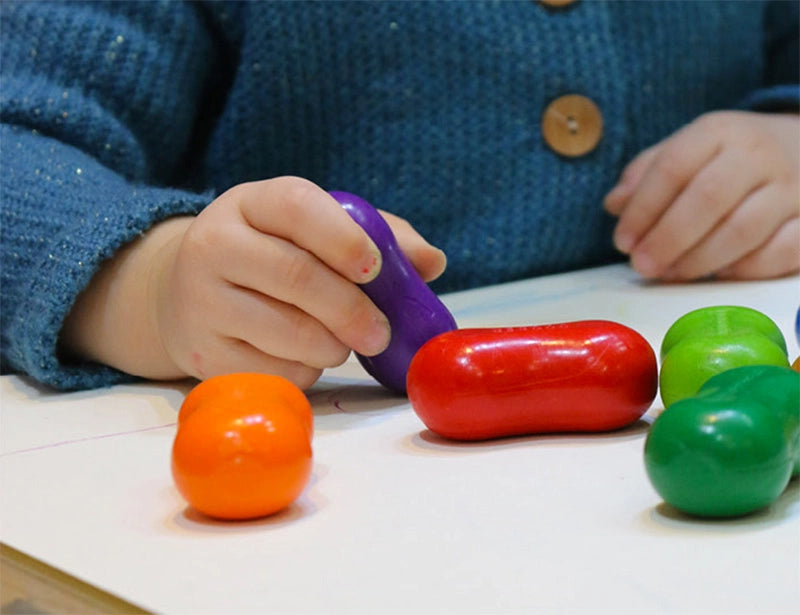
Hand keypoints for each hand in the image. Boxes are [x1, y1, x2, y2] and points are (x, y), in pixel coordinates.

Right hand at [62, 176, 445, 387]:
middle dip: (352, 309)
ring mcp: (200, 302)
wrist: (186, 294)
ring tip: (342, 344)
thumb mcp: (312, 231)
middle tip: (382, 333)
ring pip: (287, 332)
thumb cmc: (271, 257)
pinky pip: (272, 371)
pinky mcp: (200, 355)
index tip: (376, 270)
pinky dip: (305, 371)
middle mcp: (213, 245)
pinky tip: (304, 357)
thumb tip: (433, 262)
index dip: (344, 239)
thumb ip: (376, 237)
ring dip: (333, 346)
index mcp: (248, 203)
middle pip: (295, 275)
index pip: (296, 207)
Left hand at [604, 111, 798, 280]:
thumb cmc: (727, 158)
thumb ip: (647, 174)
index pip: (673, 167)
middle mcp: (759, 155)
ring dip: (698, 260)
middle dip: (667, 238)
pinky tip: (718, 275)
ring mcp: (792, 188)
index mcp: (720, 132)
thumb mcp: (687, 150)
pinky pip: (780, 253)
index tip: (622, 241)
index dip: (643, 208)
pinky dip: (745, 269)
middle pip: (708, 199)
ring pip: (742, 230)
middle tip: (642, 266)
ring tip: (670, 274)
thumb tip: (614, 204)